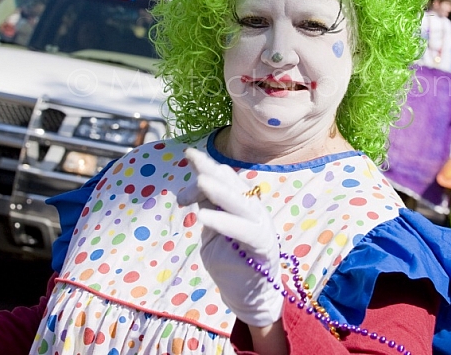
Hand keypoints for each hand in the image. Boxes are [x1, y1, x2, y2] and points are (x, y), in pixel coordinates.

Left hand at [177, 148, 283, 326]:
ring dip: (220, 190)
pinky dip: (223, 221)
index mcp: (242, 202)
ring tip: (200, 181)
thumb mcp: (213, 230)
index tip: (188, 155)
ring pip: (240, 201)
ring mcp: (260, 225)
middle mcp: (253, 208)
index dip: (207, 164)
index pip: (225, 177)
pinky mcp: (262, 245)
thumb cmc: (229, 260)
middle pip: (233, 183)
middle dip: (211, 171)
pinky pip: (243, 230)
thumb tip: (196, 184)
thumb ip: (209, 207)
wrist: (250, 294)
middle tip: (191, 163)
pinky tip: (203, 216)